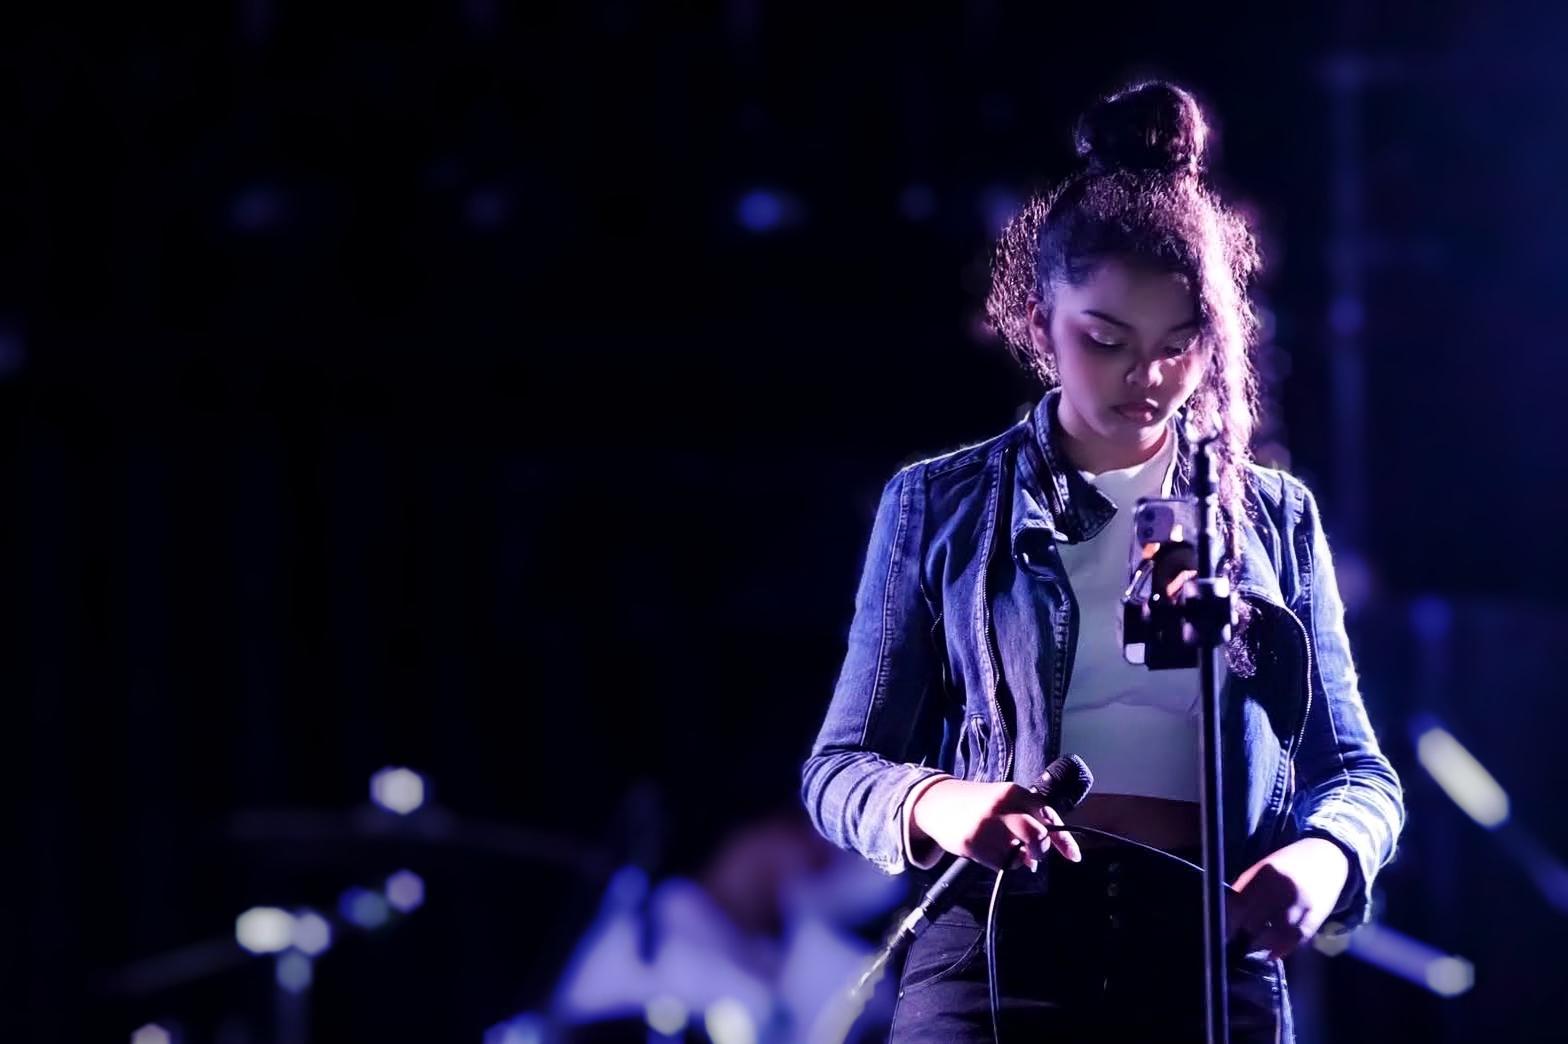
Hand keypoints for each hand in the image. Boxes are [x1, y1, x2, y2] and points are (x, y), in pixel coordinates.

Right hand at [909, 779, 1082, 871]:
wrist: (936, 801)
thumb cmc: (977, 803)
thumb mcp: (1004, 800)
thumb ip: (1027, 817)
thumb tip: (1042, 851)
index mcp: (1015, 792)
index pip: (1049, 816)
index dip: (1063, 840)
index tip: (1073, 856)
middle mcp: (1003, 806)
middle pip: (1037, 835)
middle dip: (1041, 851)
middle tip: (1033, 855)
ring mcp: (987, 825)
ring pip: (1019, 854)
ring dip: (1018, 859)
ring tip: (1004, 849)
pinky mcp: (972, 842)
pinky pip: (999, 863)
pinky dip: (1000, 863)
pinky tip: (988, 851)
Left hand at [1228, 837, 1349, 959]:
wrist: (1326, 855)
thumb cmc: (1288, 864)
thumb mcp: (1263, 869)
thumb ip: (1245, 888)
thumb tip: (1226, 913)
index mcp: (1263, 874)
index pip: (1238, 905)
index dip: (1228, 924)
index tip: (1223, 934)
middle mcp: (1281, 888)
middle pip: (1254, 922)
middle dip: (1243, 937)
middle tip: (1237, 944)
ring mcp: (1300, 903)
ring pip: (1275, 934)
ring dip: (1261, 945)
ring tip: (1253, 949)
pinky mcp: (1316, 915)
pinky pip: (1297, 938)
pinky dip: (1284, 948)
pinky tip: (1273, 954)